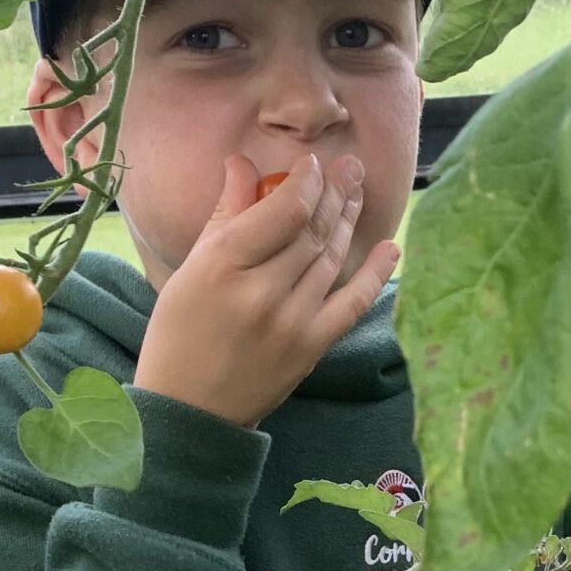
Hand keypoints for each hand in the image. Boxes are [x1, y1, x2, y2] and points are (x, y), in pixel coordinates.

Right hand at [134, 152, 398, 429]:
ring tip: (357, 192)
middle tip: (350, 167)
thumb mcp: (191, 267)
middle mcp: (262, 292)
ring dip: (349, 221)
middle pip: (313, 230)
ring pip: (332, 259)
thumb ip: (225, 213)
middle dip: (334, 192)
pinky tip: (390, 246)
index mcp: (224, 266)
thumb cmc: (180, 332)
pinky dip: (375, 274)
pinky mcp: (311, 349)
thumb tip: (243, 162)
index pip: (285, 210)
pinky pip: (353, 304)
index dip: (307, 180)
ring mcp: (292, 323)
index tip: (312, 164)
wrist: (190, 408)